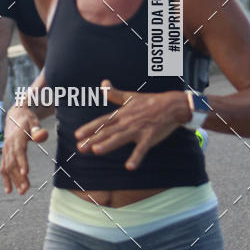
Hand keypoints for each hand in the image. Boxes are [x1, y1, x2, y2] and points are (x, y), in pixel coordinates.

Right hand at [0, 103, 48, 194]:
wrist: (15, 116)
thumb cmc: (28, 120)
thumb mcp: (34, 122)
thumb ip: (38, 130)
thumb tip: (41, 136)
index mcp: (16, 137)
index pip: (19, 151)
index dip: (21, 162)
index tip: (25, 173)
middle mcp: (9, 145)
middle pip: (13, 162)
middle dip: (18, 176)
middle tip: (26, 189)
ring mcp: (5, 150)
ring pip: (8, 168)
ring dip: (14, 180)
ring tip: (23, 192)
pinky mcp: (5, 155)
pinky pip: (3, 168)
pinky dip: (6, 179)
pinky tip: (9, 190)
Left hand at [74, 79, 188, 170]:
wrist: (171, 105)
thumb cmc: (150, 102)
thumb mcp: (130, 96)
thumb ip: (114, 93)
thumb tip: (103, 83)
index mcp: (121, 114)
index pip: (102, 122)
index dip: (89, 128)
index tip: (77, 135)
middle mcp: (127, 122)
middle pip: (107, 132)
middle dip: (93, 139)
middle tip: (80, 148)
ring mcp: (138, 130)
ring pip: (120, 138)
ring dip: (109, 144)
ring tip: (96, 150)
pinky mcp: (149, 137)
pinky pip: (142, 149)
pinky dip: (136, 157)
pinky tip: (130, 167)